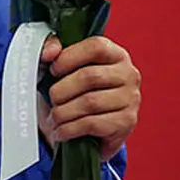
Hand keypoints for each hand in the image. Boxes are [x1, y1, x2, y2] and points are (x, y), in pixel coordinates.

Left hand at [38, 35, 140, 160]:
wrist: (88, 132)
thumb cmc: (74, 91)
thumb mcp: (62, 66)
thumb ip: (52, 48)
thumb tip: (48, 53)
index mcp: (115, 54)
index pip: (96, 47)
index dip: (69, 57)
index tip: (52, 69)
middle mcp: (128, 74)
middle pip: (90, 76)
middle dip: (62, 90)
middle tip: (52, 99)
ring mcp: (131, 99)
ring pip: (90, 102)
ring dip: (63, 112)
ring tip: (54, 117)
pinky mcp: (126, 123)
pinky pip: (92, 124)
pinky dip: (69, 128)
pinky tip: (60, 130)